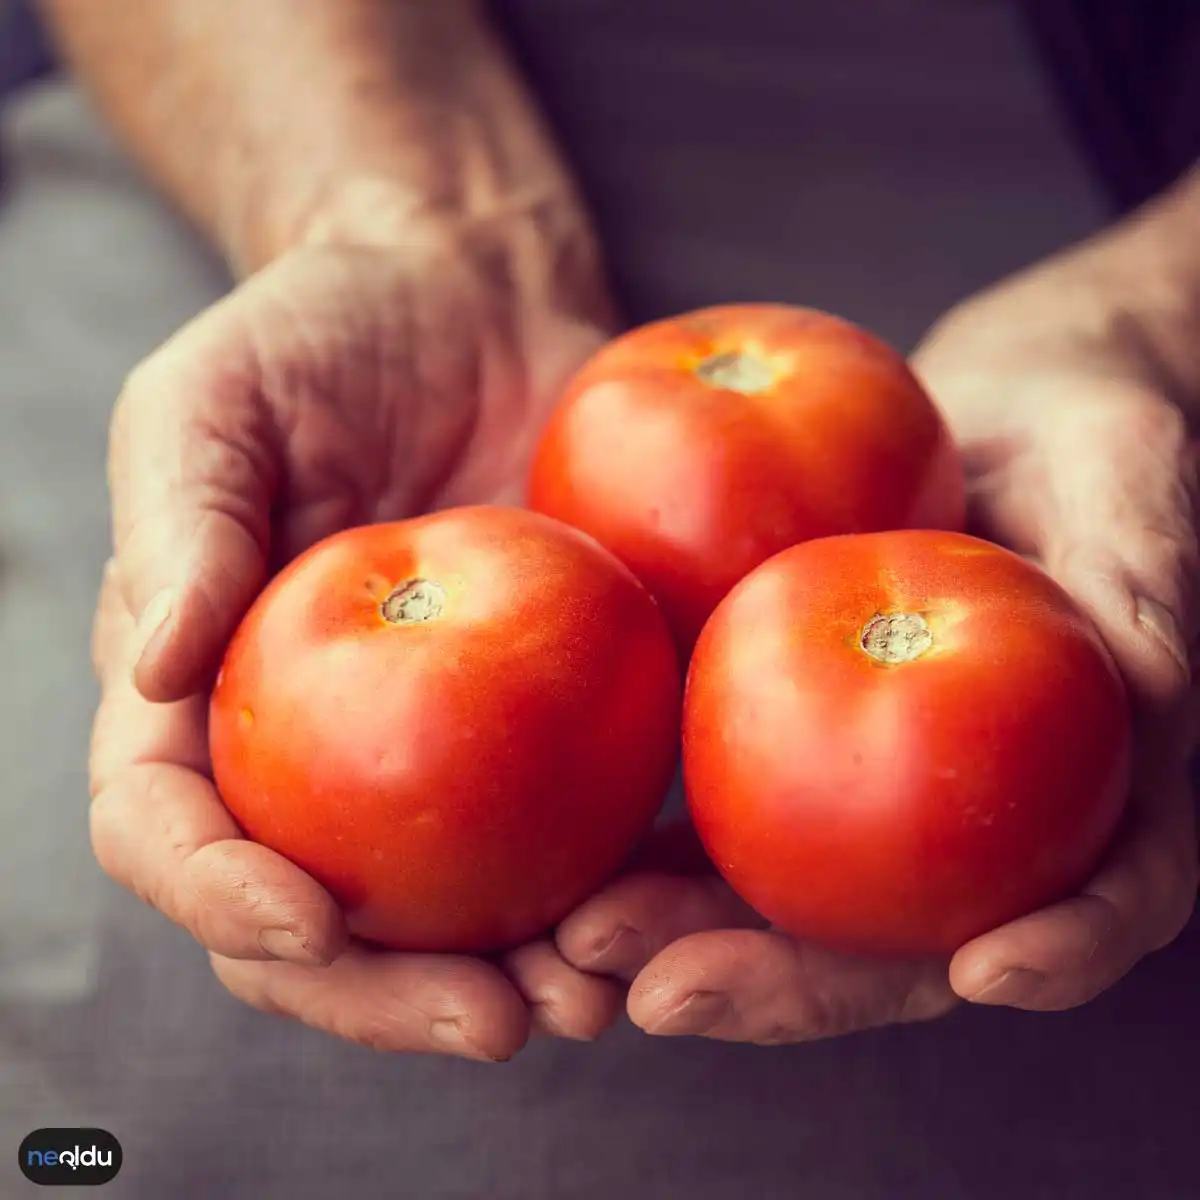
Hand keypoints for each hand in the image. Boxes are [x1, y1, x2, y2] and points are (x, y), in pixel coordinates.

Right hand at [89, 201, 625, 1059]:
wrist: (466, 295)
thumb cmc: (316, 333)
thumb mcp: (212, 401)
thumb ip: (178, 527)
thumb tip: (156, 665)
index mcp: (207, 689)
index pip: (169, 825)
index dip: (219, 895)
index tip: (308, 920)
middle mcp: (313, 746)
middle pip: (317, 919)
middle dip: (386, 993)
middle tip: (490, 1020)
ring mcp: (436, 745)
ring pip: (452, 908)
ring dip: (515, 976)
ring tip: (593, 1000)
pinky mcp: (547, 714)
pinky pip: (574, 820)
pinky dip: (615, 885)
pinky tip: (667, 913)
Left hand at [556, 214, 1199, 1041]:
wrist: (981, 400)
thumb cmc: (1084, 432)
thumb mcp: (1126, 474)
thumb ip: (1143, 572)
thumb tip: (1155, 675)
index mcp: (1096, 780)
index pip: (1106, 893)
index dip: (1064, 947)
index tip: (984, 969)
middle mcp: (979, 818)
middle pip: (904, 940)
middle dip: (792, 982)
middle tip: (672, 993)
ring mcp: (877, 793)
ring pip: (788, 901)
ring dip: (684, 937)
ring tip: (581, 940)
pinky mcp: (788, 744)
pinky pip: (722, 804)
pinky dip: (648, 844)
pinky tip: (572, 853)